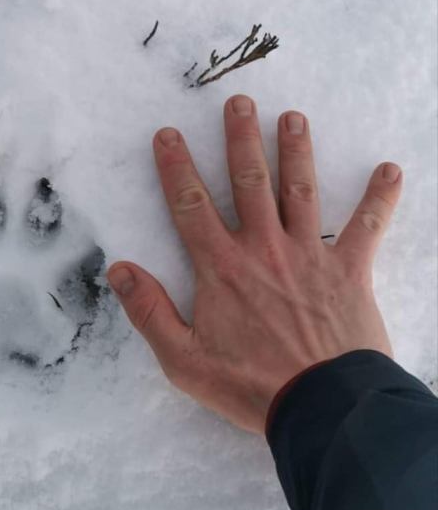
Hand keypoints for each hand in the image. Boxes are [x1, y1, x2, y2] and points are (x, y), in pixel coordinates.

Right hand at [107, 94, 401, 434]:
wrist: (321, 407)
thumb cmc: (250, 386)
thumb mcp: (183, 360)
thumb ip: (149, 312)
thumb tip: (119, 269)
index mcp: (221, 268)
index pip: (191, 206)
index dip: (176, 168)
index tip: (168, 134)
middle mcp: (264, 248)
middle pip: (249, 182)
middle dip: (241, 139)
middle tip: (240, 102)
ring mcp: (309, 255)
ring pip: (300, 191)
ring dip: (296, 151)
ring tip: (293, 117)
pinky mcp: (349, 271)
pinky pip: (367, 227)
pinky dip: (380, 198)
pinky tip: (391, 170)